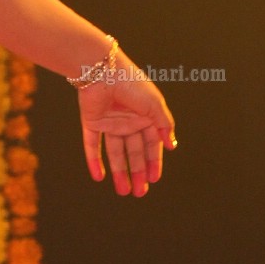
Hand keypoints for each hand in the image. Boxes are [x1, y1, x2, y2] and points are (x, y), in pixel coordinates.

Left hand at [78, 51, 177, 196]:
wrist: (101, 70)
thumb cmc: (132, 84)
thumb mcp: (154, 105)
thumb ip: (164, 124)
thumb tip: (172, 145)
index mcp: (145, 116)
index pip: (152, 144)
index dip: (154, 162)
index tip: (154, 179)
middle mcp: (128, 121)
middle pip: (134, 152)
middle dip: (138, 172)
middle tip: (139, 193)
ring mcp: (110, 122)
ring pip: (115, 153)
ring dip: (119, 172)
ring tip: (123, 191)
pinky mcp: (91, 122)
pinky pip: (93, 145)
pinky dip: (94, 161)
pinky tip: (99, 177)